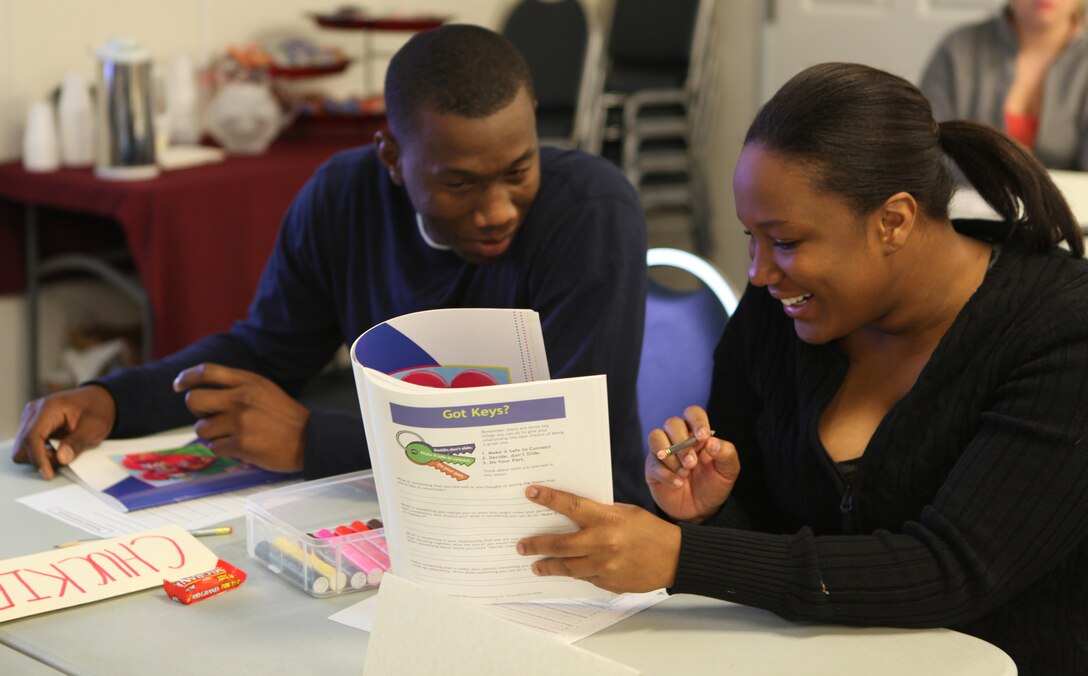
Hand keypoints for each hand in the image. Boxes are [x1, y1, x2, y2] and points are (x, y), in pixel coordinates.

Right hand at [12, 385, 116, 478]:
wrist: (98, 399)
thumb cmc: (97, 409)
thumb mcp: (95, 426)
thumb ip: (77, 442)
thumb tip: (61, 458)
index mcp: (48, 408)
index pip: (32, 437)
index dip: (38, 458)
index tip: (48, 474)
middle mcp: (33, 412)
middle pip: (22, 445)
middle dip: (40, 458)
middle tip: (64, 458)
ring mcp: (31, 419)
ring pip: (23, 448)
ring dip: (41, 456)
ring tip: (63, 452)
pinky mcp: (32, 426)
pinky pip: (29, 446)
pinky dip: (42, 453)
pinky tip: (58, 449)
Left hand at [173, 364, 308, 472]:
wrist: (309, 439)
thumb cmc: (285, 416)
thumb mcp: (264, 389)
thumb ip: (238, 387)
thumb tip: (204, 395)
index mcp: (248, 381)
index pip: (208, 371)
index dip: (187, 377)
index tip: (178, 386)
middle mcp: (241, 398)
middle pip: (194, 400)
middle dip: (198, 412)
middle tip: (210, 418)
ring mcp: (239, 422)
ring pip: (202, 429)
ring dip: (212, 435)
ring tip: (232, 435)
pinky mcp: (240, 444)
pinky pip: (214, 447)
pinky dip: (224, 449)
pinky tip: (240, 447)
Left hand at [516, 485, 679, 593]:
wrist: (676, 558)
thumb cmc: (651, 530)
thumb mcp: (625, 512)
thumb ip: (599, 515)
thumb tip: (573, 514)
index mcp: (607, 519)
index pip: (571, 506)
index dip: (548, 498)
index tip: (530, 493)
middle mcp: (603, 544)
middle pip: (560, 545)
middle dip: (537, 545)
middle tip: (521, 546)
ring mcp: (604, 566)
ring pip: (568, 568)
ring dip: (548, 566)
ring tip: (536, 566)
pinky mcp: (608, 583)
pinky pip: (585, 578)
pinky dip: (574, 573)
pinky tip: (566, 571)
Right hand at [645, 405, 739, 522]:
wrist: (700, 510)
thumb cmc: (714, 485)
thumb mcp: (728, 471)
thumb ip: (726, 453)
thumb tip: (712, 441)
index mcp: (697, 433)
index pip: (693, 413)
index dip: (697, 421)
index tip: (703, 437)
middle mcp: (678, 438)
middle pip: (672, 423)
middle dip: (682, 443)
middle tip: (692, 463)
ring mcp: (663, 451)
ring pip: (655, 437)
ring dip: (670, 455)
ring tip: (684, 473)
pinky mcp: (652, 468)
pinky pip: (652, 463)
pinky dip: (666, 474)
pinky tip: (678, 484)